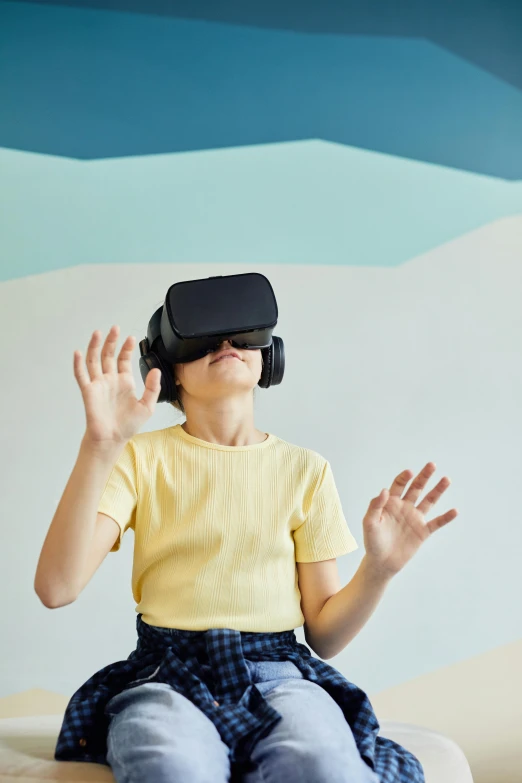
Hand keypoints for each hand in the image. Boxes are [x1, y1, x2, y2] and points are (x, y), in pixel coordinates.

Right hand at [74, 325, 161, 447]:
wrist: (113, 438)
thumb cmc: (128, 425)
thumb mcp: (147, 406)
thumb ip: (152, 388)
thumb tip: (156, 370)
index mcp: (124, 382)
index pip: (124, 360)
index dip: (127, 348)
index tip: (131, 338)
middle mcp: (110, 380)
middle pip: (109, 355)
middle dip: (112, 341)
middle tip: (115, 328)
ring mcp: (98, 384)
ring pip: (94, 361)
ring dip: (95, 346)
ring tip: (98, 333)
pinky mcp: (89, 391)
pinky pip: (81, 375)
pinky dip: (78, 364)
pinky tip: (79, 353)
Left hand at [362, 463, 457, 578]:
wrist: (381, 562)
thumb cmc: (372, 542)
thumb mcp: (369, 523)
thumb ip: (375, 506)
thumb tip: (384, 490)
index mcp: (391, 503)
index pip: (399, 485)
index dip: (404, 477)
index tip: (409, 473)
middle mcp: (405, 507)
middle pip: (416, 488)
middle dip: (424, 476)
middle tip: (432, 465)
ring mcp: (415, 518)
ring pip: (429, 501)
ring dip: (438, 490)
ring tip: (446, 479)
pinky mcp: (423, 532)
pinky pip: (436, 523)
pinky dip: (446, 518)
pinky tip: (455, 511)